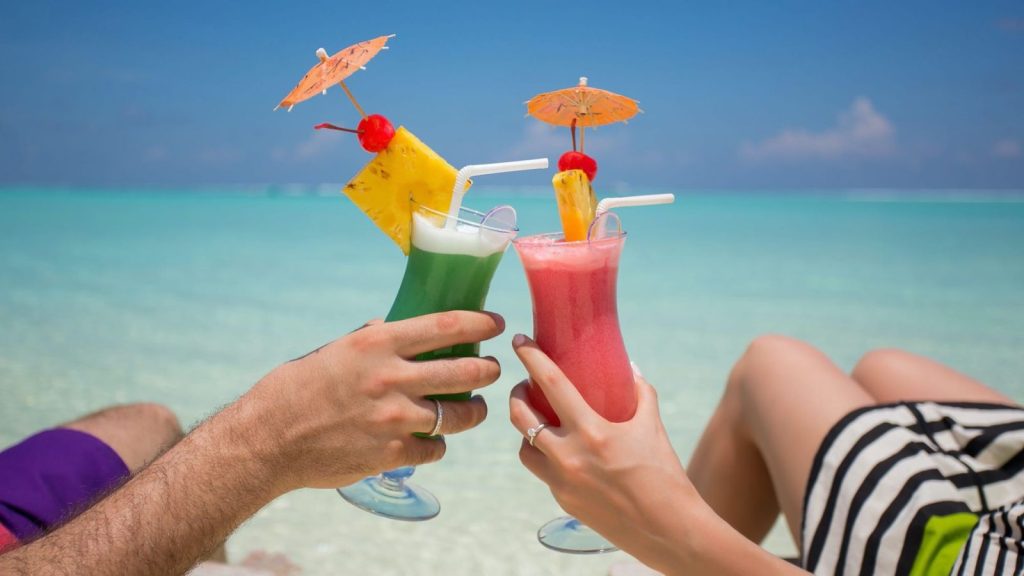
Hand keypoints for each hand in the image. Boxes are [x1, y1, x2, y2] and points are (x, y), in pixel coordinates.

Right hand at [245, 310, 504, 491]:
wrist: (268, 440)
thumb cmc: (294, 390)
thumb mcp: (334, 351)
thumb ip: (370, 339)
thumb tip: (393, 324)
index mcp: (377, 344)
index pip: (446, 326)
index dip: (480, 324)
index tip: (496, 323)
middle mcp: (391, 378)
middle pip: (465, 372)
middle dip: (489, 370)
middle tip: (493, 369)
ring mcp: (394, 419)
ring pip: (459, 415)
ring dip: (474, 411)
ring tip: (475, 408)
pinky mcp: (392, 453)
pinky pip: (435, 448)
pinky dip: (438, 443)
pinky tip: (433, 439)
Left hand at [508, 334, 699, 554]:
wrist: (667, 529)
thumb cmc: (664, 474)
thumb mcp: (651, 426)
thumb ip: (639, 392)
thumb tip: (628, 367)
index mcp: (592, 432)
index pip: (550, 384)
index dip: (530, 358)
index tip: (519, 340)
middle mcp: (569, 457)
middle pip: (521, 417)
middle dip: (516, 395)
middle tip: (523, 385)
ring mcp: (562, 482)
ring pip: (524, 448)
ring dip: (525, 430)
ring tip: (537, 419)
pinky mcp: (563, 501)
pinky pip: (543, 472)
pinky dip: (546, 456)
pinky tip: (559, 450)